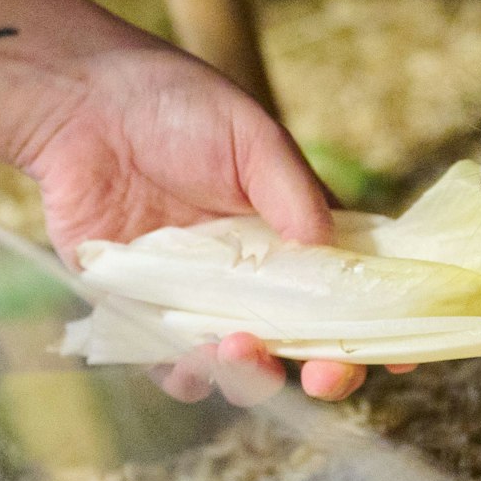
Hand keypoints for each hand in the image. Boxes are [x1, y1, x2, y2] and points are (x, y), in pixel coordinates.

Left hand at [21, 37, 403, 399]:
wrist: (82, 108)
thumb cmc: (174, 106)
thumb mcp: (249, 135)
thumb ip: (289, 189)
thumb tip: (325, 244)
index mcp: (293, 228)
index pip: (348, 286)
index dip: (376, 325)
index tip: (398, 356)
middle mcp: (253, 273)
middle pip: (304, 339)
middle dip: (324, 368)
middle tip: (324, 375)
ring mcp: (199, 296)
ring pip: (241, 361)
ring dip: (252, 374)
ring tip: (239, 349)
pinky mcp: (142, 310)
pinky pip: (170, 363)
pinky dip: (185, 375)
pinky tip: (188, 362)